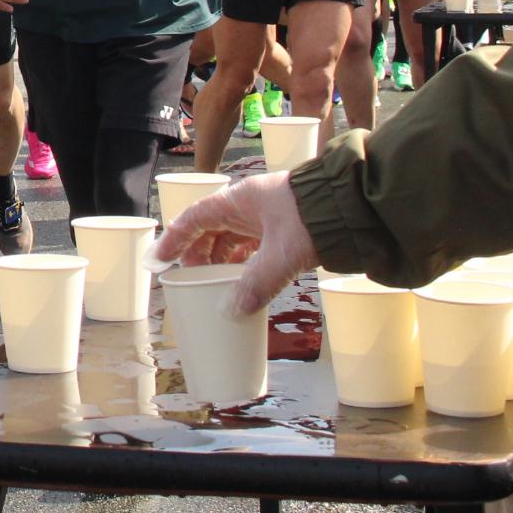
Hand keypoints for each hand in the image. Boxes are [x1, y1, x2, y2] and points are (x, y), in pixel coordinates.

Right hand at [149, 170, 320, 314]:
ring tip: (215, 282)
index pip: (193, 219)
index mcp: (237, 200)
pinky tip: (245, 277)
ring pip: (232, 237)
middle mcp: (247, 205)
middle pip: (210, 229)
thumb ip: (257, 284)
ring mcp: (265, 214)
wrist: (353, 205)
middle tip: (189, 278)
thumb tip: (232, 312)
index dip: (174, 241)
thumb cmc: (313, 218)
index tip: (159, 261)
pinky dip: (243, 260)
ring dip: (221, 259)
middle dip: (198, 254)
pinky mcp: (283, 226)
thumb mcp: (282, 254)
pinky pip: (251, 243)